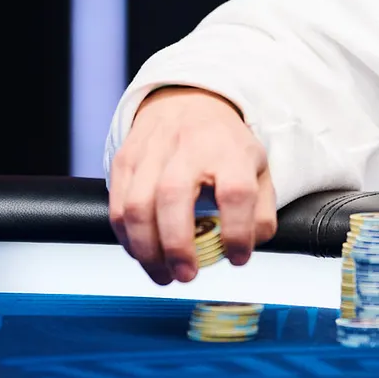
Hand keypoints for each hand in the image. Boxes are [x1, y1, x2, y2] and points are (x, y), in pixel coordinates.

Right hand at [109, 87, 277, 284]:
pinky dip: (127, 239)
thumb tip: (249, 247)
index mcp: (229, 150)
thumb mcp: (257, 168)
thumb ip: (260, 211)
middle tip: (187, 275)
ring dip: (146, 250)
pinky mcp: (124, 161)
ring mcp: (151, 152)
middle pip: (173, 196)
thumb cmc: (224, 145)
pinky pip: (117, 208)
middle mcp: (188, 147)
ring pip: (136, 206)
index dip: (238, 231)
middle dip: (177, 245)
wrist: (187, 101)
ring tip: (163, 274)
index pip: (237, 192)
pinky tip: (143, 253)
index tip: (238, 258)